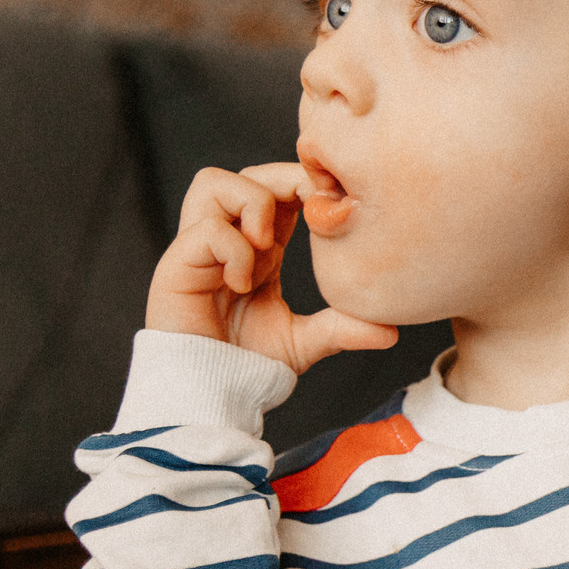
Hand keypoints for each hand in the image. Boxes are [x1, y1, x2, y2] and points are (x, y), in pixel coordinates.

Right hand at [147, 164, 395, 373]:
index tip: (338, 203)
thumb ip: (344, 329)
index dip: (305, 183)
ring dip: (251, 202)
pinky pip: (205, 230)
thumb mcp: (307, 342)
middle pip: (247, 173)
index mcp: (259, 248)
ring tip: (266, 245)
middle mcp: (228, 240)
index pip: (278, 189)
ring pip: (212, 182)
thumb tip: (392, 330)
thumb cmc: (248, 364)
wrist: (211, 395)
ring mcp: (199, 250)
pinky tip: (243, 283)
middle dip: (284, 179)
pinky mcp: (176, 266)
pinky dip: (234, 249)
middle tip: (314, 212)